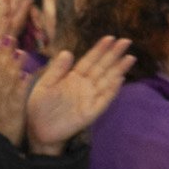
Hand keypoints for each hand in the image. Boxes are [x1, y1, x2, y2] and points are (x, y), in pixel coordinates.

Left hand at [26, 36, 132, 153]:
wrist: (38, 130)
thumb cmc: (40, 107)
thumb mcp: (44, 86)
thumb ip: (56, 70)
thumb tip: (67, 52)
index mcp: (73, 77)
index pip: (89, 60)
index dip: (100, 50)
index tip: (110, 38)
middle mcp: (84, 86)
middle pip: (102, 67)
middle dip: (113, 55)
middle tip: (126, 41)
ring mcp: (89, 98)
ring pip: (107, 81)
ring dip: (118, 70)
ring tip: (129, 57)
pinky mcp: (91, 112)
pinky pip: (103, 100)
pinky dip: (111, 90)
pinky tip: (119, 79)